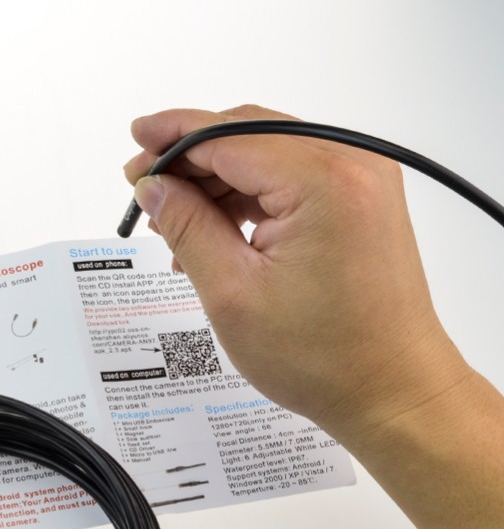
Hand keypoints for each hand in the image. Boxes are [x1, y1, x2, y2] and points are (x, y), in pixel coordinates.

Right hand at [124, 104, 470, 444]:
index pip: (229, 136)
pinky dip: (250, 198)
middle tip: (144, 186)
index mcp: (323, 182)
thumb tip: (155, 188)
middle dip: (190, 158)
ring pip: (269, 157)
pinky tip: (215, 230)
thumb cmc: (325, 358)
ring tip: (174, 222)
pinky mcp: (362, 203)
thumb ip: (187, 228)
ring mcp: (363, 182)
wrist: (392, 391)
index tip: (136, 145)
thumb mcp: (233, 293)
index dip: (174, 138)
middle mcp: (352, 166)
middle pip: (250, 136)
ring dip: (217, 182)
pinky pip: (293, 181)